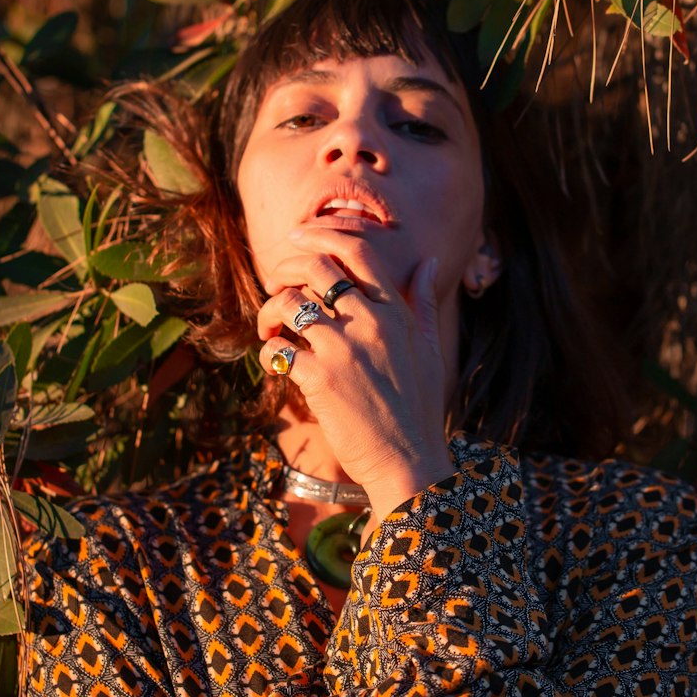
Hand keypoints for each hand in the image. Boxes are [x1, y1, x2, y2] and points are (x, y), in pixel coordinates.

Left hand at [256, 229, 453, 527]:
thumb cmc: (419, 407)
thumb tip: (428, 261)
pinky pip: (277, 348)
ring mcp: (343, 350)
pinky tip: (276, 360)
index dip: (322, 235)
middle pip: (317, 268)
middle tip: (276, 283)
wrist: (408, 461)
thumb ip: (423, 302)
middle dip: (287, 268)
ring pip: (290, 303)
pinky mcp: (319, 379)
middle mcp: (370, 323)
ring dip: (270, 311)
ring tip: (270, 327)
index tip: (298, 237)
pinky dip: (268, 350)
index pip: (359, 253)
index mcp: (396, 313)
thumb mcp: (428, 350)